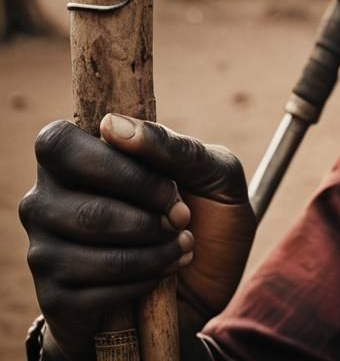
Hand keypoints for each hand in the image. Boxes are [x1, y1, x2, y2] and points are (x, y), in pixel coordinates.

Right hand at [20, 115, 255, 359]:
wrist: (205, 279)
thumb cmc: (206, 210)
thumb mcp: (212, 170)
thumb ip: (171, 145)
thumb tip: (111, 124)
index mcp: (76, 154)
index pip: (59, 144)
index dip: (119, 168)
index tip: (169, 188)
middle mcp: (46, 199)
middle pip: (86, 208)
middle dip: (149, 218)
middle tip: (182, 219)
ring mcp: (45, 249)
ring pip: (90, 251)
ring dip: (153, 251)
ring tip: (183, 245)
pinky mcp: (56, 297)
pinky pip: (92, 291)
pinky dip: (142, 280)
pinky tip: (163, 272)